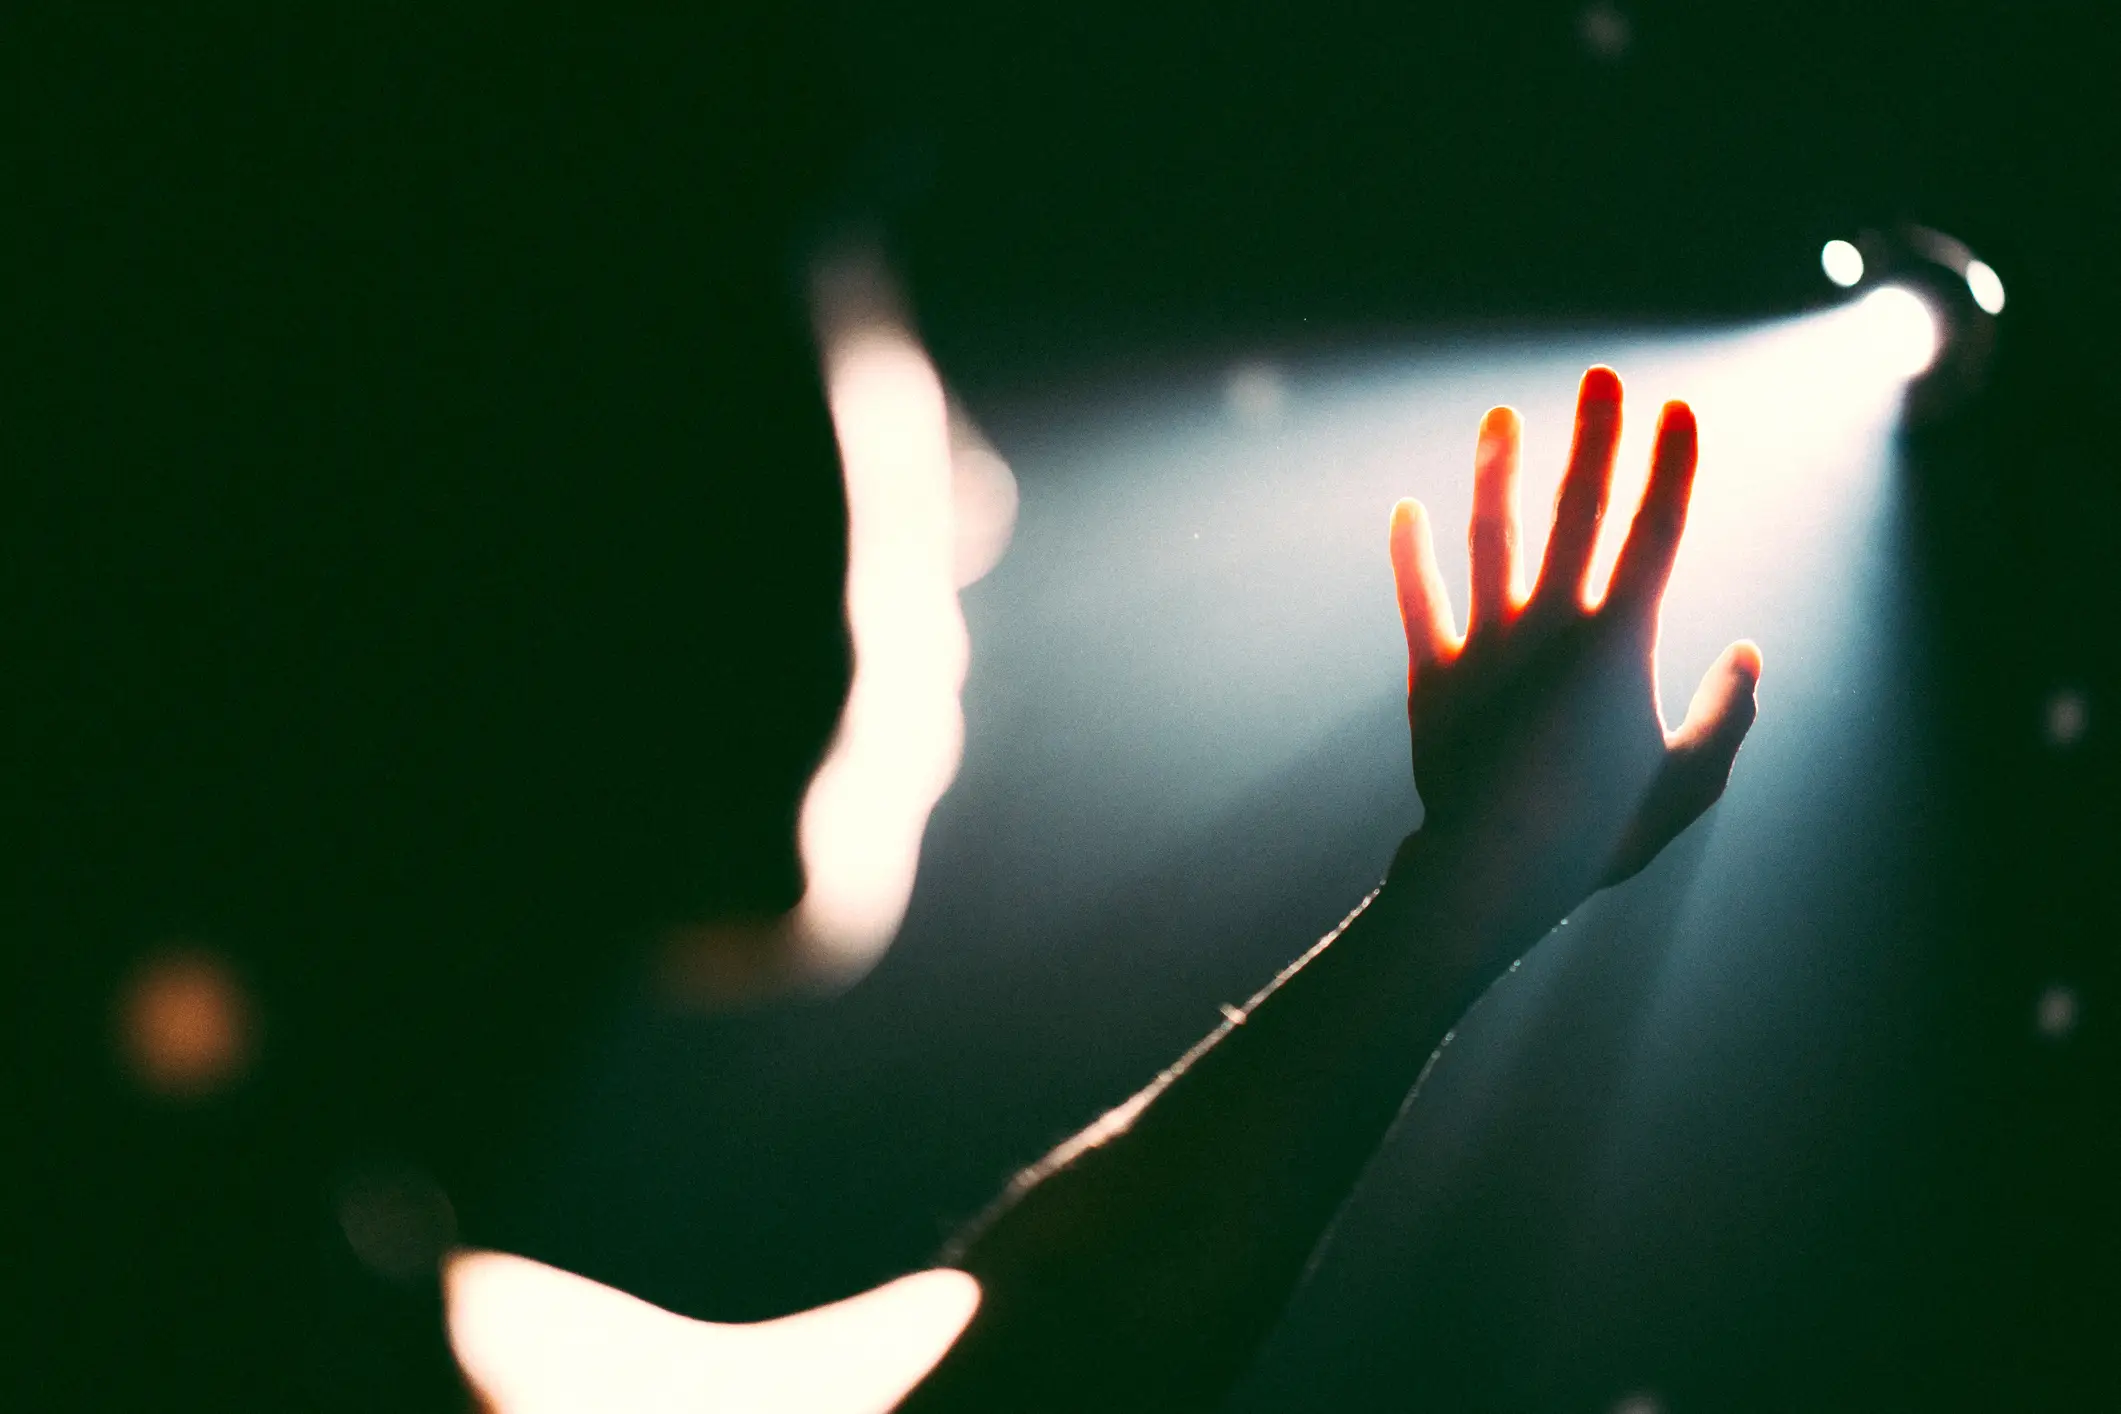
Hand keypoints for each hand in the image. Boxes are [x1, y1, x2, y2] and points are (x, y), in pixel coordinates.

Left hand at [1388, 366, 1760, 940]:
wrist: (1494, 871)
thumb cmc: (1602, 834)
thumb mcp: (1690, 782)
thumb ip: (1725, 714)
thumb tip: (1750, 653)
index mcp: (1620, 643)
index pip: (1656, 533)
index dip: (1670, 466)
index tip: (1678, 409)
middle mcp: (1552, 625)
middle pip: (1577, 512)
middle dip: (1594, 439)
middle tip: (1599, 375)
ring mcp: (1488, 644)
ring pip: (1491, 537)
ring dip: (1497, 471)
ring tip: (1501, 416)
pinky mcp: (1435, 675)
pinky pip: (1420, 601)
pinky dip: (1411, 555)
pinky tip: (1405, 509)